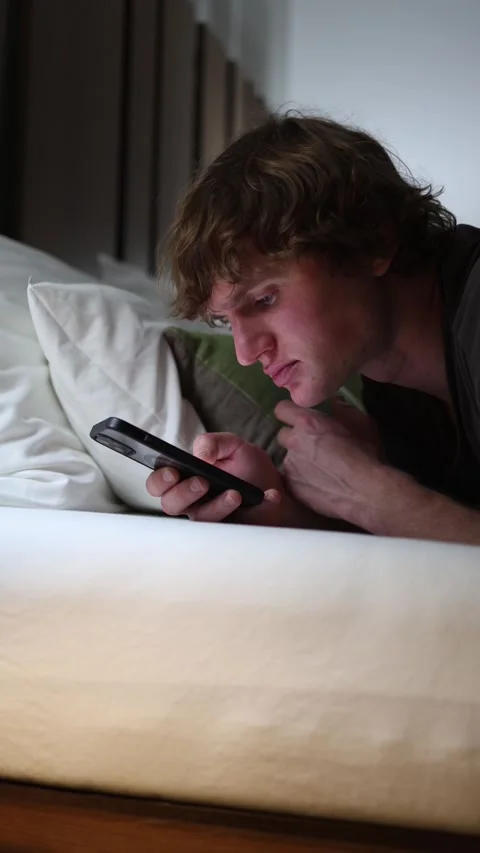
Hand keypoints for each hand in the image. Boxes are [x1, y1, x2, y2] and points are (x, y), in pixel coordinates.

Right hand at [146, 433, 285, 524]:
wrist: (276, 488)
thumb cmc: (248, 468)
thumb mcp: (233, 446)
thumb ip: (214, 443)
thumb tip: (200, 455)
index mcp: (185, 478)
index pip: (158, 484)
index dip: (160, 480)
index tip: (173, 472)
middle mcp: (191, 502)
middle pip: (170, 505)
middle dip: (183, 494)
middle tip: (202, 482)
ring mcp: (210, 519)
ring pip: (200, 519)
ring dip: (217, 506)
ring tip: (235, 493)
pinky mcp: (231, 531)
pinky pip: (234, 528)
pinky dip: (257, 509)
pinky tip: (269, 496)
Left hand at [275, 398, 383, 527]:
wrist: (366, 493)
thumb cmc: (366, 455)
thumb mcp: (362, 424)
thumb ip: (343, 409)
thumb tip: (333, 403)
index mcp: (307, 422)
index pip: (281, 409)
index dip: (290, 413)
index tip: (299, 419)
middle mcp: (293, 442)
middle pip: (282, 435)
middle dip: (294, 438)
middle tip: (312, 446)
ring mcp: (290, 466)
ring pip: (287, 458)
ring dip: (298, 460)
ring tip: (318, 469)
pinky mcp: (291, 487)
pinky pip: (291, 479)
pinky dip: (300, 479)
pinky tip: (317, 484)